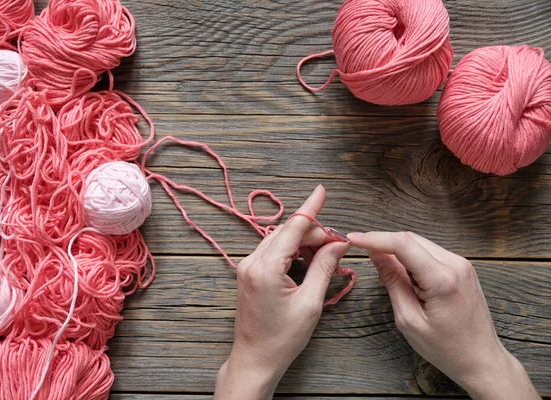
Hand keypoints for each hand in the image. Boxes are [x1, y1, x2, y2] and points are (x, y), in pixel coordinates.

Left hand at [214, 185, 351, 399]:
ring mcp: (246, 267)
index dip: (310, 208)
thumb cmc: (281, 338)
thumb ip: (323, 267)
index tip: (322, 190)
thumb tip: (338, 243)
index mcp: (265, 268)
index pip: (292, 228)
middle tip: (338, 245)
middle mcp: (251, 262)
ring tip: (326, 254)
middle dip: (314, 232)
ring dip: (303, 241)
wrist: (254, 359)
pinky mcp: (248, 273)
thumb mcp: (310, 303)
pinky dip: (291, 251)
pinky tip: (307, 260)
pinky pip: (272, 251)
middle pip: (287, 232)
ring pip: (280, 240)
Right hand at [349, 231, 539, 399]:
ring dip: (398, 254)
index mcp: (442, 279)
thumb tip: (376, 254)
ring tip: (388, 279)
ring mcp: (461, 264)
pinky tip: (406, 279)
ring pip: (419, 244)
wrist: (482, 359)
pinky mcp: (461, 268)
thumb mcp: (409, 319)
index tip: (353, 238)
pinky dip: (412, 260)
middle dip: (384, 245)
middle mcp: (455, 264)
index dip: (374, 238)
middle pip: (410, 239)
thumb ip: (392, 282)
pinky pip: (429, 253)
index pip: (402, 243)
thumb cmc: (446, 348)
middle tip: (367, 261)